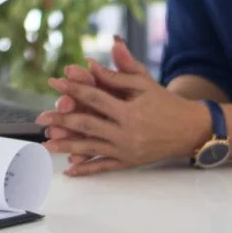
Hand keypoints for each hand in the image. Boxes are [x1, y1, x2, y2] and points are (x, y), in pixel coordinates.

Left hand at [37, 39, 211, 176]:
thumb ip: (118, 72)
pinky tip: (68, 170)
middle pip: (86, 125)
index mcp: (130, 111)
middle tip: (40, 119)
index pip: (95, 97)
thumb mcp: (144, 83)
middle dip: (61, 121)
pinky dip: (85, 170)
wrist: (191, 130)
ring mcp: (126, 150)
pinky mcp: (128, 162)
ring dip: (66, 147)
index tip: (55, 82)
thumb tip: (90, 62)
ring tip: (45, 144)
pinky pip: (103, 167)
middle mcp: (126, 133)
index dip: (73, 89)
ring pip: (90, 148)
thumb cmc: (165, 103)